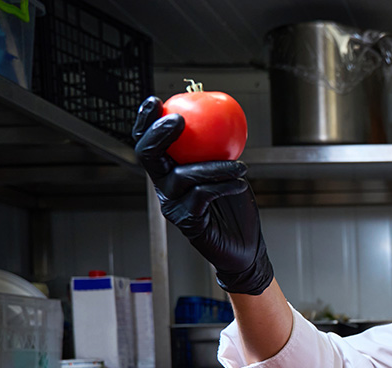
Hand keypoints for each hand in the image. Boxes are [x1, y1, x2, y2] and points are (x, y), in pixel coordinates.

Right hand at [132, 96, 273, 294]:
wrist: (246, 244)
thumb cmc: (235, 203)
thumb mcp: (228, 167)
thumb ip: (219, 145)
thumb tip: (223, 113)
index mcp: (168, 170)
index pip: (148, 143)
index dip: (145, 121)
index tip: (155, 100)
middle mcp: (164, 187)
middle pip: (148, 156)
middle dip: (158, 134)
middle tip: (179, 120)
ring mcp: (173, 206)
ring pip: (183, 176)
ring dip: (214, 166)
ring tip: (241, 166)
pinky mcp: (187, 222)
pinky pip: (202, 196)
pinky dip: (224, 186)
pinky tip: (240, 183)